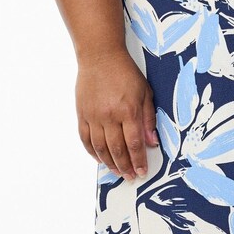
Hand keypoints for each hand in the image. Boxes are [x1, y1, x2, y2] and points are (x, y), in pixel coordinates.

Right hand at [75, 47, 159, 182]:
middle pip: (117, 149)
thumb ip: (148, 118)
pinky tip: (100, 158)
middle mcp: (110, 115)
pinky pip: (86, 139)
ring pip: (100, 148)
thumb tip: (152, 142)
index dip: (139, 161)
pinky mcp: (82, 114)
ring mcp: (94, 116)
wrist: (100, 56)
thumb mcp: (145, 92)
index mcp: (129, 110)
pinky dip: (92, 152)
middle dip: (125, 166)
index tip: (142, 171)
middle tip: (130, 177)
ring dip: (109, 163)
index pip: (135, 143)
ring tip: (117, 172)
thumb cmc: (125, 72)